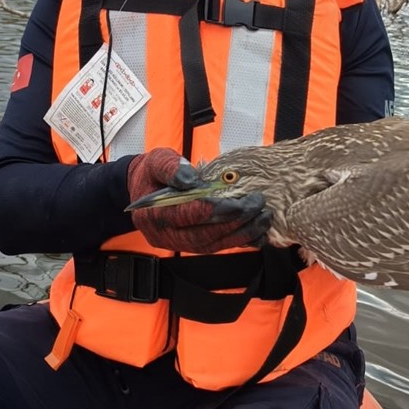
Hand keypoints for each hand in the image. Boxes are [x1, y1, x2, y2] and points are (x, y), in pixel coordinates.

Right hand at [127, 148, 271, 252]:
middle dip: (234, 222)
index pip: (187, 216)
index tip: (238, 202)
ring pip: (213, 245)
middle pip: (203, 234)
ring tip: (263, 219)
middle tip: (256, 206)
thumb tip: (190, 179)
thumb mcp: (156, 161)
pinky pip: (217, 247)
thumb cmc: (152, 174)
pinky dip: (238, 241)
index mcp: (153, 215)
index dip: (214, 210)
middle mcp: (164, 235)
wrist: (145, 188)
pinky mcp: (191, 246)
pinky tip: (257, 233)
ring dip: (241, 234)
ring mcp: (178, 244)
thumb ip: (171, 168)